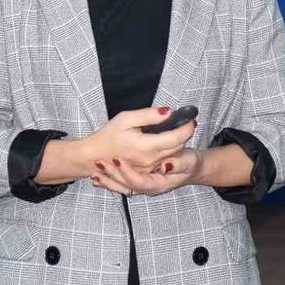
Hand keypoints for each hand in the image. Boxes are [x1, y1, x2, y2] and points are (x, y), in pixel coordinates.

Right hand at [80, 107, 196, 173]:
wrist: (93, 156)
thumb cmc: (107, 136)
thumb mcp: (126, 119)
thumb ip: (149, 115)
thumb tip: (168, 112)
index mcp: (147, 146)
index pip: (177, 137)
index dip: (188, 127)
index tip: (191, 118)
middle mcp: (151, 160)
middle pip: (178, 147)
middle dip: (185, 134)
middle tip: (185, 122)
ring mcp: (149, 169)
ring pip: (173, 155)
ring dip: (178, 143)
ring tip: (177, 130)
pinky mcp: (146, 172)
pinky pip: (164, 161)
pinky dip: (169, 152)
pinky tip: (166, 143)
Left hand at [92, 148, 204, 196]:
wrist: (192, 168)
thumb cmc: (190, 163)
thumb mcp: (188, 161)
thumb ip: (178, 164)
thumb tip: (166, 166)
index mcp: (159, 183)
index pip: (139, 181)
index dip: (128, 172)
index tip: (117, 159)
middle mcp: (149, 187)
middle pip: (127, 186)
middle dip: (112, 176)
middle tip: (100, 163)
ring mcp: (143, 186)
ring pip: (122, 187)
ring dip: (108, 181)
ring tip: (94, 173)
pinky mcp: (139, 180)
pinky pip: (121, 184)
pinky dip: (109, 181)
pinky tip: (97, 178)